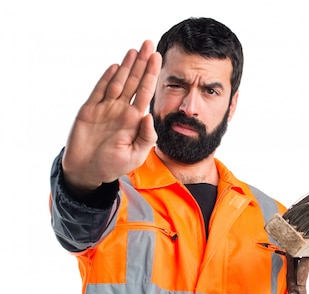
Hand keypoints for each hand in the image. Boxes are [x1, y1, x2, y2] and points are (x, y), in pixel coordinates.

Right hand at [62, 40, 161, 192]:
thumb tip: (150, 116)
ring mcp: (105, 109)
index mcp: (133, 121)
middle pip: (133, 82)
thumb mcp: (135, 157)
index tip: (158, 58)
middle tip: (149, 43)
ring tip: (135, 50)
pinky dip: (107, 78)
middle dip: (142, 63)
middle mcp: (121, 111)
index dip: (151, 75)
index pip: (145, 93)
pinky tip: (116, 66)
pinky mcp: (89, 110)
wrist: (87, 172)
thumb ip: (145, 138)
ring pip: (118, 82)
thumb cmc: (112, 166)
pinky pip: (99, 90)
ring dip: (126, 66)